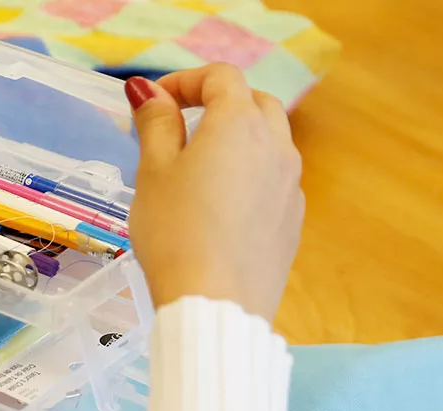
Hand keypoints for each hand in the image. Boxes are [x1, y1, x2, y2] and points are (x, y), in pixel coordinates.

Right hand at [125, 63, 303, 322]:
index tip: (154, 103)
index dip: (185, 81)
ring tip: (199, 168)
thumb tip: (149, 91)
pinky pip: (274, 179)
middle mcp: (276, 145)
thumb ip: (156, 123)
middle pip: (254, 102)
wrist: (215, 303)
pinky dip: (250, 174)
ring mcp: (291, 183)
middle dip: (218, 104)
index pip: (220, 77)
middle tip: (179, 128)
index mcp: (239, 123)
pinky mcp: (293, 219)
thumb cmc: (175, 232)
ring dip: (238, 138)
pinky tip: (221, 207)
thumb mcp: (153, 172)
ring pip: (270, 140)